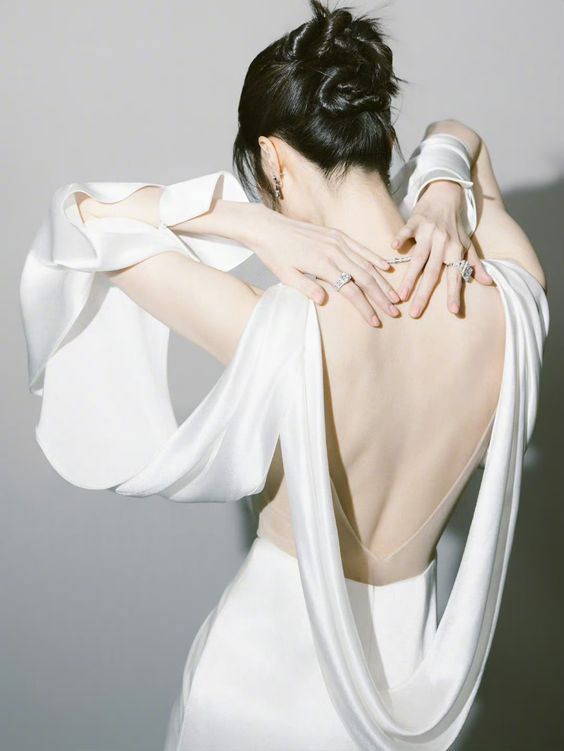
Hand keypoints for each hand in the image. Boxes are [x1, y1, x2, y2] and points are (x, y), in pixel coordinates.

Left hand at [246, 204, 400, 326]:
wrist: (269, 228)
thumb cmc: (275, 255)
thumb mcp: (286, 276)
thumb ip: (306, 287)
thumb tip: (323, 301)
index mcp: (322, 265)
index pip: (351, 290)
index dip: (365, 307)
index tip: (375, 321)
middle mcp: (334, 252)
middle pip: (365, 278)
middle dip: (381, 297)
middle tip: (394, 312)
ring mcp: (338, 241)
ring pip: (367, 264)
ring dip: (383, 281)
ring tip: (395, 296)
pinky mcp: (337, 235)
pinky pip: (361, 248)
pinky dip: (375, 258)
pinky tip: (387, 268)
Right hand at [390, 180, 493, 316]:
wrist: (447, 193)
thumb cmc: (456, 223)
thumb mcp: (467, 243)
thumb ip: (474, 264)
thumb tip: (488, 283)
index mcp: (456, 250)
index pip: (455, 276)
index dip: (454, 293)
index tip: (453, 311)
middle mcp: (443, 243)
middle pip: (433, 272)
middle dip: (424, 294)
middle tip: (415, 313)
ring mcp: (429, 232)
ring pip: (418, 258)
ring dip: (410, 277)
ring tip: (401, 295)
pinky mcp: (415, 221)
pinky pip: (407, 231)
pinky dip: (401, 238)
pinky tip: (394, 248)